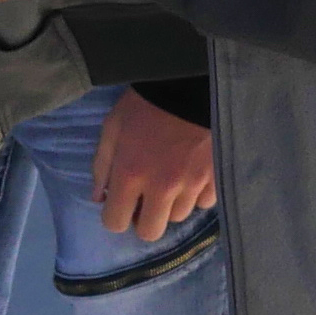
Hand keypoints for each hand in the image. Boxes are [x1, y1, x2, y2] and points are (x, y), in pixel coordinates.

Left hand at [92, 91, 215, 240]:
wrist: (192, 83)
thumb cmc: (146, 103)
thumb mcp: (113, 126)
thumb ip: (102, 165)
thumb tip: (98, 197)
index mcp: (130, 173)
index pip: (115, 222)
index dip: (115, 216)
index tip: (120, 204)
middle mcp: (161, 186)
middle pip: (150, 232)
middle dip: (144, 219)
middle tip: (146, 199)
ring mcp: (192, 185)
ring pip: (177, 217)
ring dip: (171, 204)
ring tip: (171, 180)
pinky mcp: (216, 178)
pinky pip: (204, 203)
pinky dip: (196, 194)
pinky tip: (192, 175)